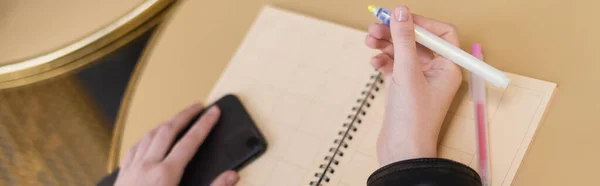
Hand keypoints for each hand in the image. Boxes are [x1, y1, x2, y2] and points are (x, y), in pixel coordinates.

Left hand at [114, 104, 238, 185]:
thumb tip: (231, 176)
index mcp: (166, 175)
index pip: (190, 141)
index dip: (204, 124)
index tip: (214, 112)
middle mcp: (147, 166)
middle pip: (168, 130)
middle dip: (185, 115)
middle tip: (198, 106)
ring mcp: (132, 169)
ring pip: (149, 135)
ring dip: (166, 123)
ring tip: (178, 118)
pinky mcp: (122, 176)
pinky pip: (135, 147)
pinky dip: (147, 137)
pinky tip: (149, 139)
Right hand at [364, 5, 461, 165]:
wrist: (401, 152)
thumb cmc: (413, 119)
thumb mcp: (407, 73)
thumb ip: (404, 39)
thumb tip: (400, 12)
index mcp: (448, 67)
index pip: (441, 34)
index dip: (420, 23)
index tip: (398, 17)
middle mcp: (436, 72)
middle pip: (417, 41)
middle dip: (395, 33)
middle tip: (374, 27)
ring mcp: (418, 81)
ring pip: (402, 53)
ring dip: (385, 45)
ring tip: (368, 42)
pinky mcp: (403, 89)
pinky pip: (393, 66)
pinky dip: (382, 61)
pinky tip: (373, 63)